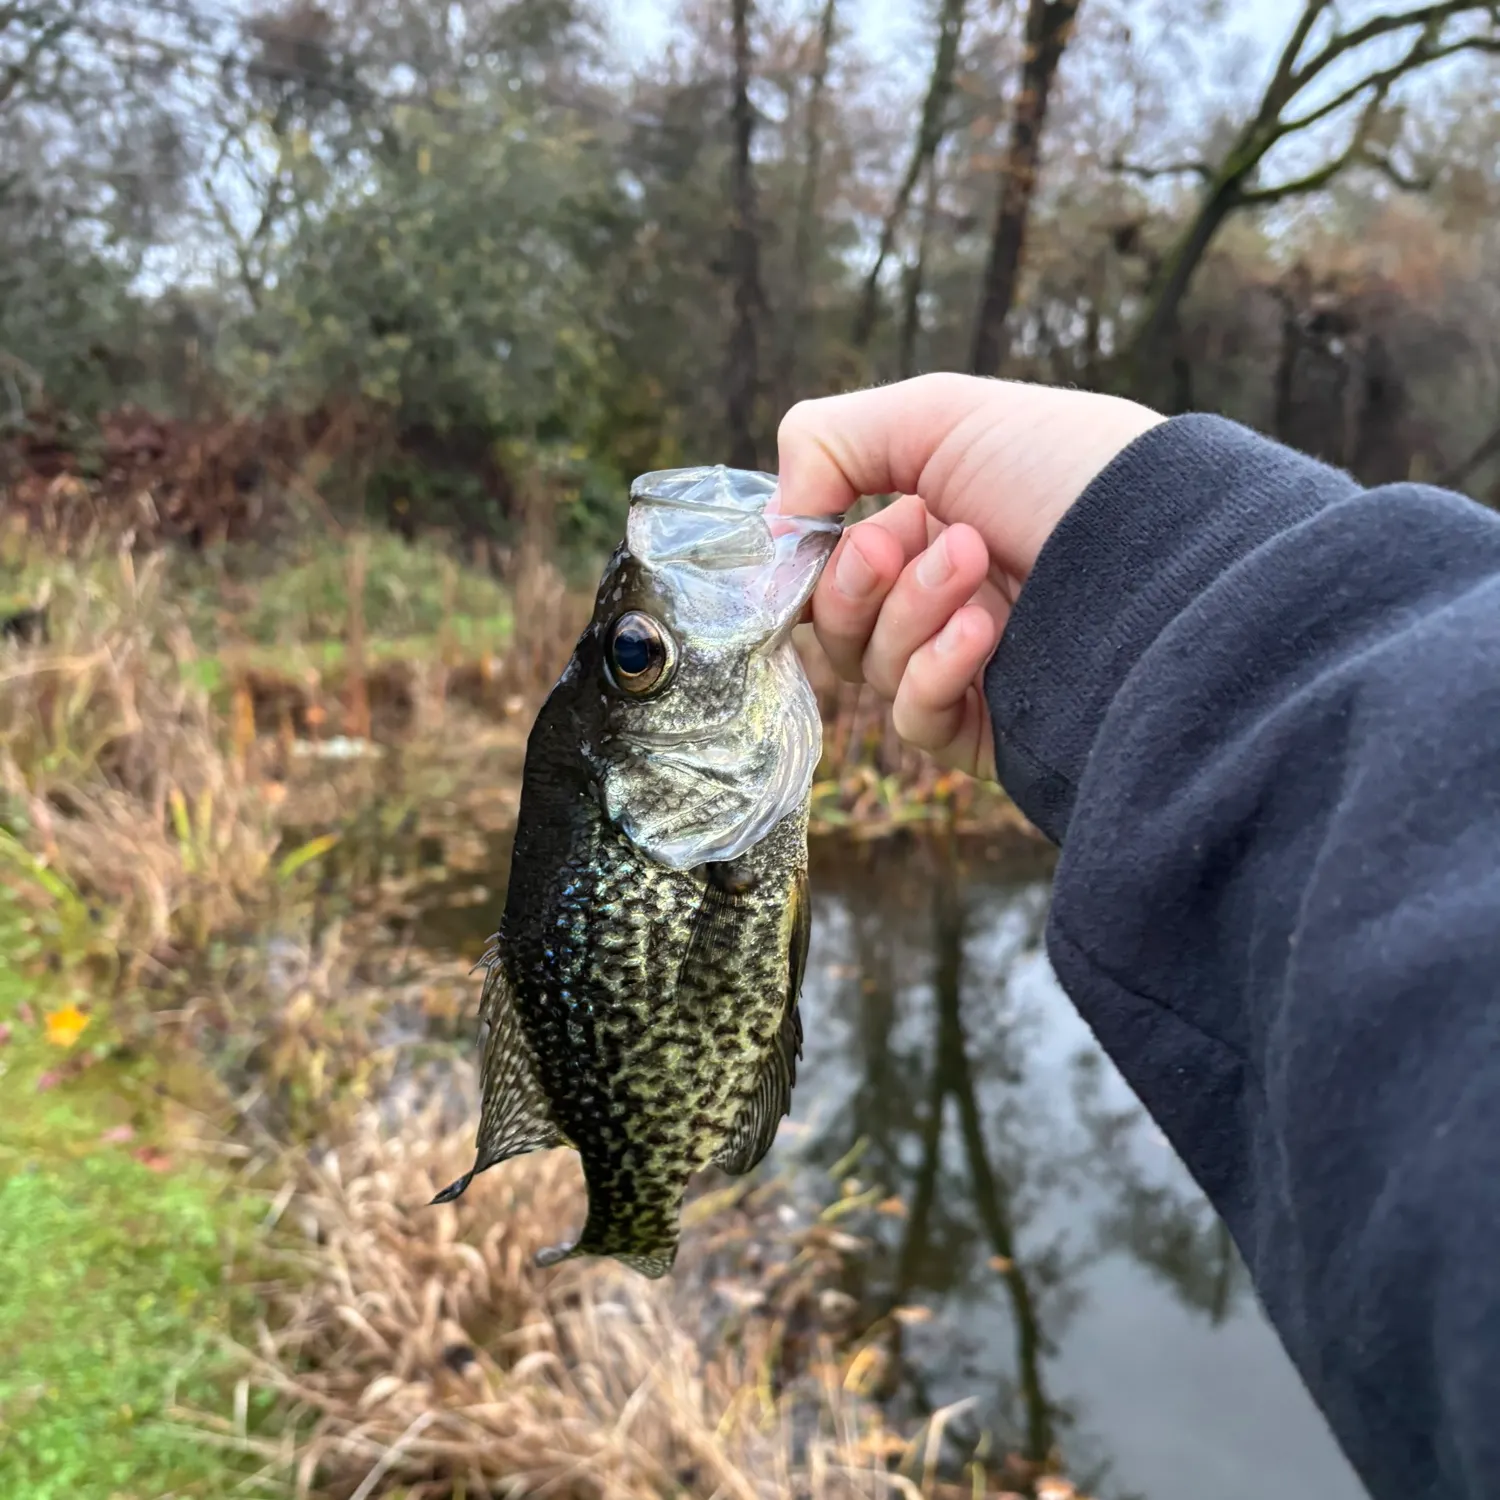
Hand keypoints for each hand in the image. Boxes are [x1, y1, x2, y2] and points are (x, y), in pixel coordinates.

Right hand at [774, 373, 1162, 779]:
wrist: (1171, 553)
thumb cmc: (1068, 471)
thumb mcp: (940, 414)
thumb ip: (828, 441)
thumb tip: (775, 522)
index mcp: (933, 525)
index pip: (828, 563)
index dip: (812, 552)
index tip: (817, 523)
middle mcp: (945, 598)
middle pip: (833, 623)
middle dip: (853, 579)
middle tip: (895, 541)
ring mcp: (968, 668)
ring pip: (870, 668)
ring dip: (907, 611)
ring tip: (973, 565)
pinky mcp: (991, 731)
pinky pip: (916, 719)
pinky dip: (934, 671)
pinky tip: (986, 631)